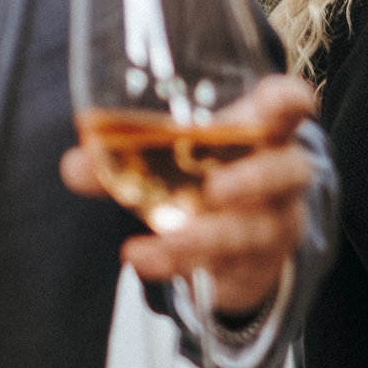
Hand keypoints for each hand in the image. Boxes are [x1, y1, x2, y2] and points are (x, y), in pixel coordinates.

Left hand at [60, 74, 318, 317]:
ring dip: (206, 235)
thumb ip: (124, 155)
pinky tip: (142, 257)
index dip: (292, 102)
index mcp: (262, 131)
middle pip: (288, 172)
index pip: (289, 108)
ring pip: (252, 230)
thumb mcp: (175, 156)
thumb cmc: (211, 175)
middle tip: (217, 189)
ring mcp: (272, 223)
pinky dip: (177, 261)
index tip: (288, 102)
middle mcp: (277, 176)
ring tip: (165, 239)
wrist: (243, 242)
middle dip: (256, 180)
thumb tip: (76, 163)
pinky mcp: (253, 263)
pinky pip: (223, 265)